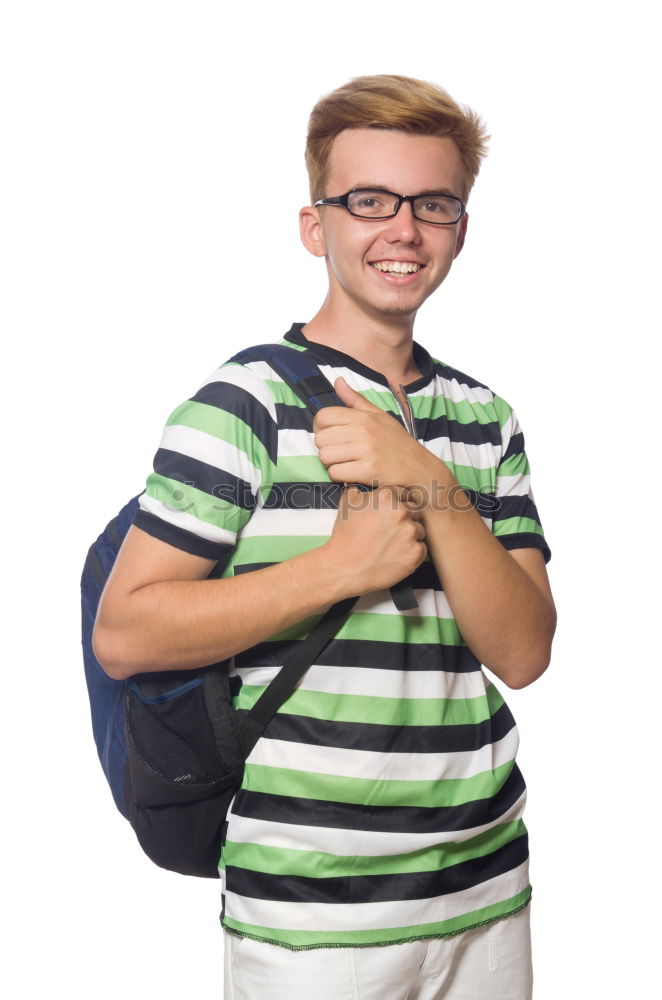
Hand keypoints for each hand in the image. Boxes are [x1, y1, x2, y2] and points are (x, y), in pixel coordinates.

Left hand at [314, 377, 435, 488]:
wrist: (419, 467)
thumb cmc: (397, 442)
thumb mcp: (379, 415)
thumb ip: (355, 399)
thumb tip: (337, 381)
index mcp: (364, 416)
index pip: (323, 416)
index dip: (321, 428)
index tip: (331, 436)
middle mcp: (364, 431)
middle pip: (320, 439)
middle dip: (326, 448)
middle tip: (340, 453)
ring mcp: (366, 450)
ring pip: (325, 457)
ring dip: (332, 463)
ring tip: (346, 463)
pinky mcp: (369, 470)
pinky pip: (336, 473)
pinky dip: (340, 477)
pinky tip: (352, 474)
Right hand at [325, 486, 426, 598]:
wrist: (344, 567)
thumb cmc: (344, 537)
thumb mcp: (346, 504)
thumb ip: (359, 490)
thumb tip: (362, 484)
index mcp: (387, 497)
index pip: (404, 493)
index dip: (398, 504)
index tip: (391, 514)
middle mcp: (401, 512)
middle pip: (415, 510)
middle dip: (405, 519)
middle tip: (391, 531)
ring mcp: (410, 533)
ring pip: (419, 530)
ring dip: (410, 535)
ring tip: (392, 544)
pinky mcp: (415, 553)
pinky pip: (422, 548)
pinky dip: (412, 551)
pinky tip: (396, 555)